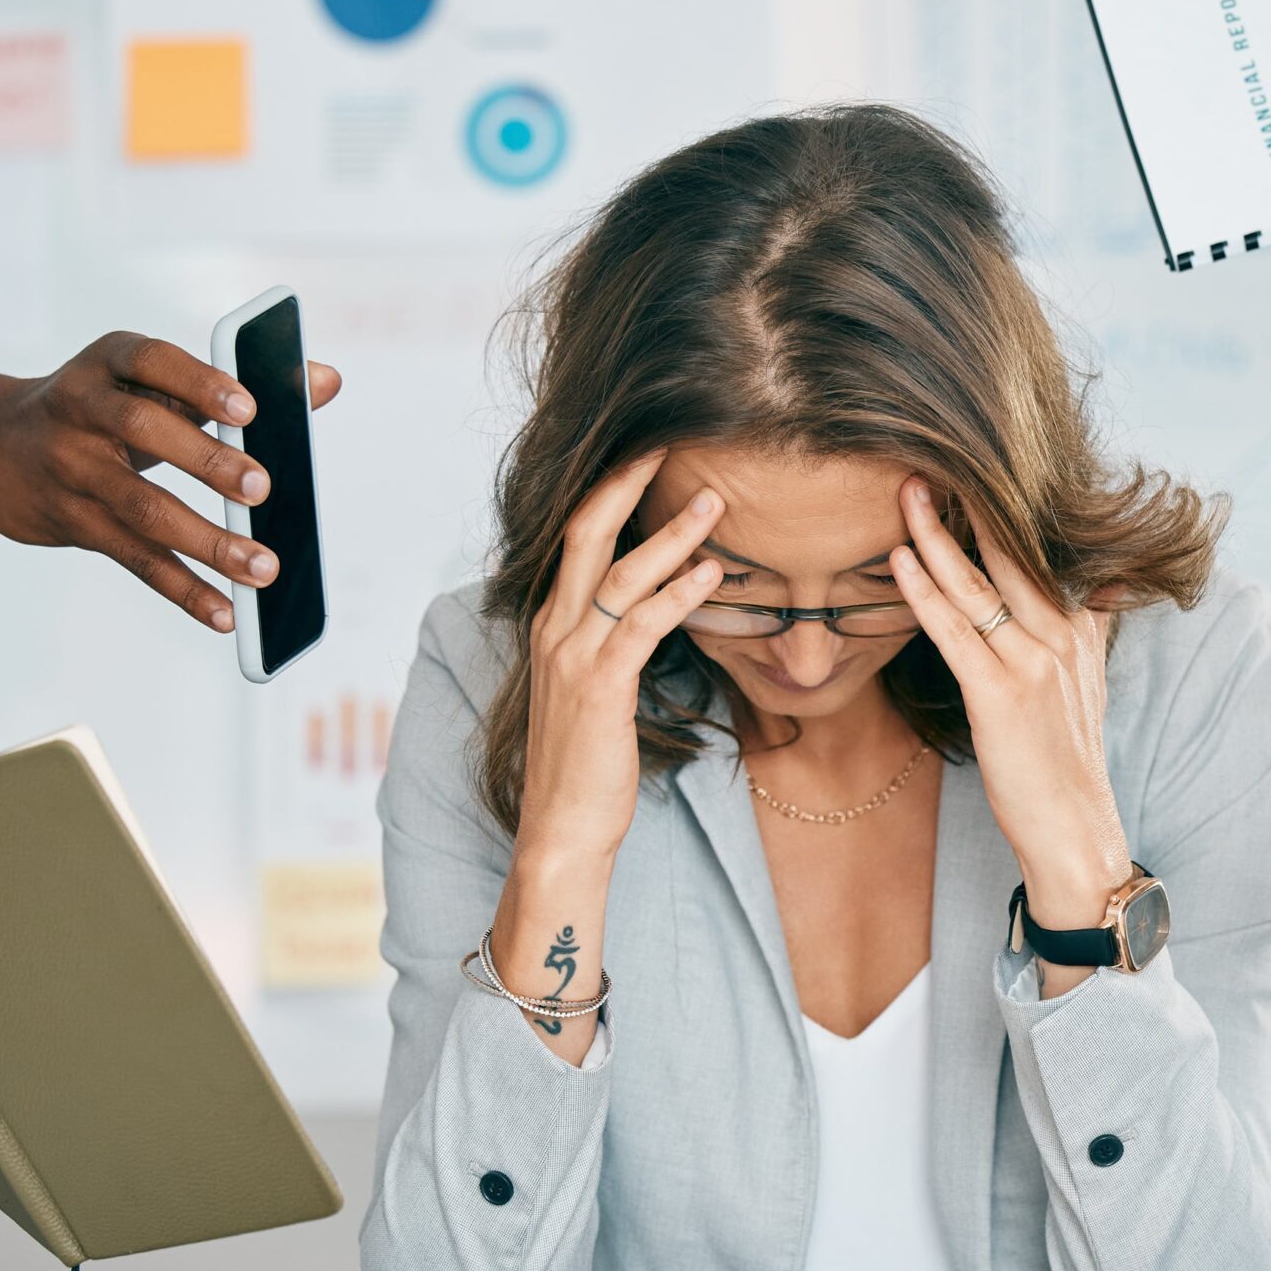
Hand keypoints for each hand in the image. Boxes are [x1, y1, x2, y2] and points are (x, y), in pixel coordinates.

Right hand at [0, 335, 342, 631]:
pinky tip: (224, 612)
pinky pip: (133, 559)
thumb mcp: (152, 381)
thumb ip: (239, 383)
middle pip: (144, 431)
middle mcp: (82, 409)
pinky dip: (183, 588)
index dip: (199, 382)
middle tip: (262, 486)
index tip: (248, 408)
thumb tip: (326, 381)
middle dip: (206, 460)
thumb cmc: (105, 407)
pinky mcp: (73, 522)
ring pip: (142, 507)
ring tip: (262, 568)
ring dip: (206, 542)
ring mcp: (72, 468)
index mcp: (110, 362)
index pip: (151, 360)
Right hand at [517, 454, 725, 864]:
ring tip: (716, 500)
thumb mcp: (595, 687)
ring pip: (619, 573)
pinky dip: (679, 593)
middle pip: (586, 531)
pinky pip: (641, 625)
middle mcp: (555, 628)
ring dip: (672, 533)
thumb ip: (615, 640)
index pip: (577, 537)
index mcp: (553, 622)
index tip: (651, 454)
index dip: (611, 490)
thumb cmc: (588, 760)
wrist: (563, 827)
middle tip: (672, 442)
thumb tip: (658, 605)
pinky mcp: (599, 688)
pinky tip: (713, 574)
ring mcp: (573, 656)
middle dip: (628, 482)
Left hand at [888, 478, 1129, 993]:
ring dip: (936, 534)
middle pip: (1009, 552)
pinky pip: (956, 630)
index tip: (966, 462)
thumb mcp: (1089, 680)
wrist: (1075, 830)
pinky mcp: (1002, 695)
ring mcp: (1034, 663)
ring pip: (979, 584)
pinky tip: (899, 561)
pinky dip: (925, 591)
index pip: (1036, 550)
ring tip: (904, 489)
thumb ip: (1093, 623)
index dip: (1001, 507)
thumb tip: (1106, 580)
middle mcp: (1060, 634)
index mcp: (1078, 626)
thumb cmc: (1068, 759)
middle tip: (927, 453)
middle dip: (968, 502)